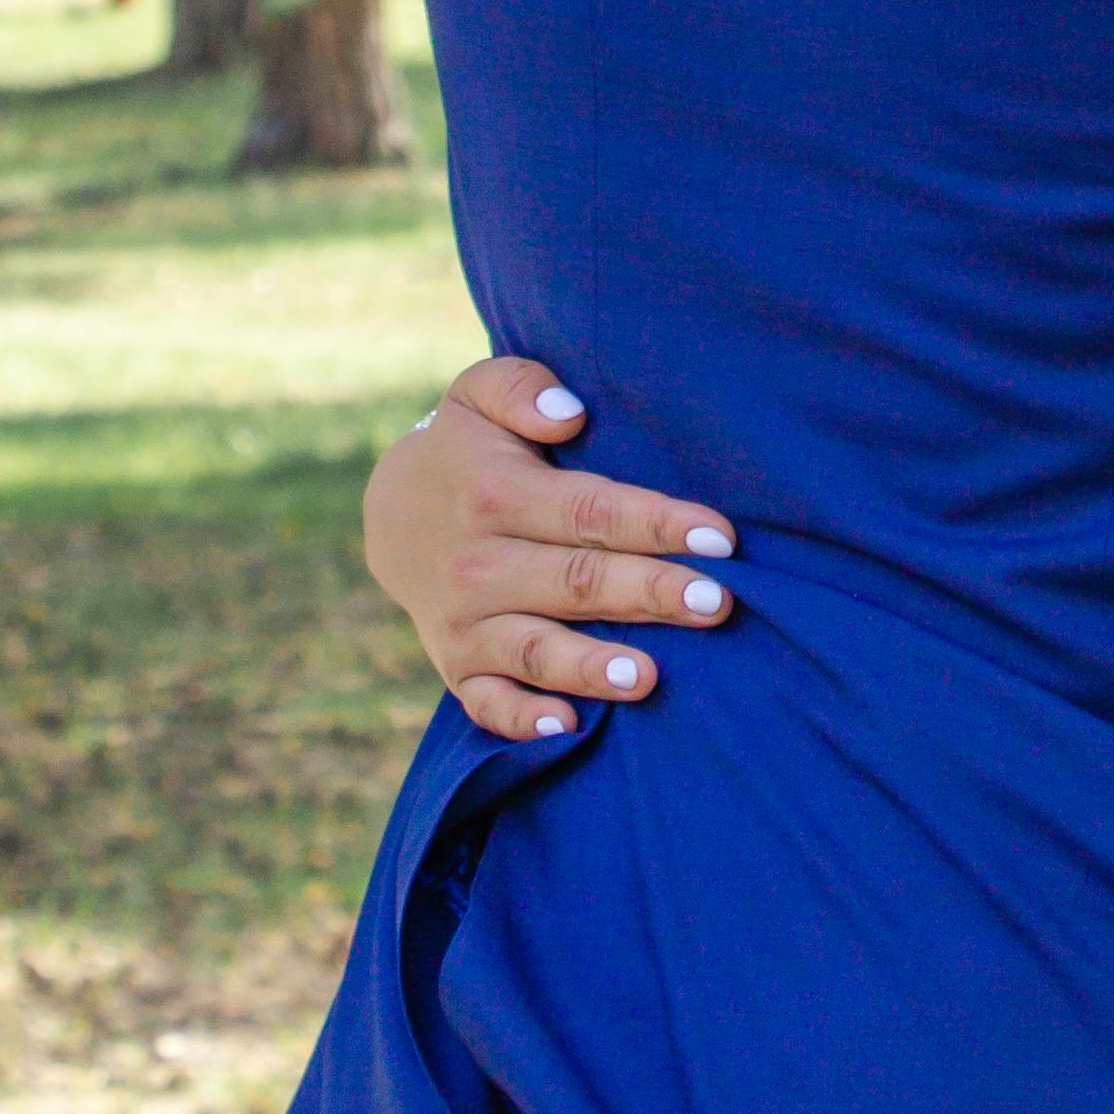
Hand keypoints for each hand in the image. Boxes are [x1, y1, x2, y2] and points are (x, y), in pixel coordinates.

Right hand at [362, 356, 744, 744]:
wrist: (392, 514)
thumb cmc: (468, 449)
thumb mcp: (479, 394)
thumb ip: (520, 387)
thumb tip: (568, 413)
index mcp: (496, 495)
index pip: (589, 511)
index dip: (656, 524)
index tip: (720, 537)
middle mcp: (477, 565)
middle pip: (576, 582)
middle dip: (650, 593)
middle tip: (718, 603)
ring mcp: (463, 622)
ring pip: (533, 650)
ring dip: (591, 666)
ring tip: (649, 676)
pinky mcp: (456, 667)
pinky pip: (485, 703)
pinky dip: (522, 720)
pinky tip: (568, 727)